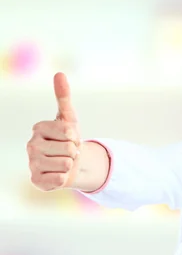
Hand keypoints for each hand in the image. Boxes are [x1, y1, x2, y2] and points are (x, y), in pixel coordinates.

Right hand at [27, 72, 81, 190]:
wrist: (71, 164)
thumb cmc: (69, 140)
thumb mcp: (69, 118)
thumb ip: (64, 97)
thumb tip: (59, 73)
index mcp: (38, 128)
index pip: (68, 132)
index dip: (76, 138)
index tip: (70, 139)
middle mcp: (31, 145)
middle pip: (69, 149)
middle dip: (74, 152)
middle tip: (68, 153)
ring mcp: (32, 164)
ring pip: (65, 164)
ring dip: (70, 165)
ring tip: (64, 163)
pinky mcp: (36, 181)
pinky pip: (59, 180)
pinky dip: (64, 178)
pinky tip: (58, 175)